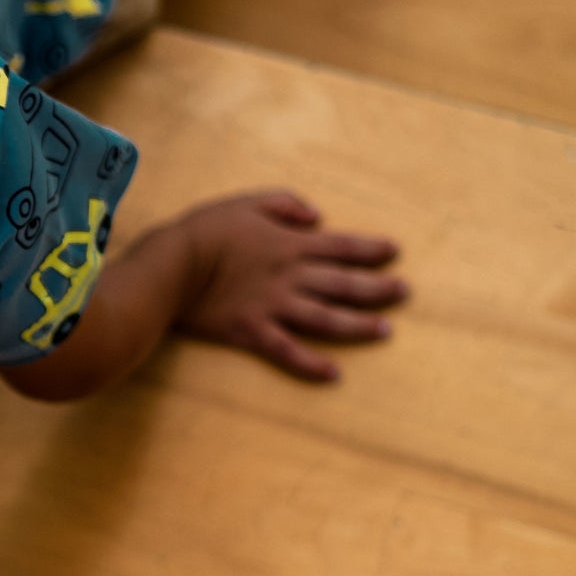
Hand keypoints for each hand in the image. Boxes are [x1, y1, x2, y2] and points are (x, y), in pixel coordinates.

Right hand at [173, 190, 406, 381]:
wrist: (172, 265)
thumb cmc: (206, 229)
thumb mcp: (246, 201)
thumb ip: (285, 202)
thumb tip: (316, 215)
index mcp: (290, 244)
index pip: (342, 246)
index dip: (371, 249)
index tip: (395, 252)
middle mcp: (290, 277)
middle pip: (345, 284)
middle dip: (379, 288)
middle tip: (404, 293)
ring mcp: (273, 307)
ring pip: (327, 319)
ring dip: (359, 326)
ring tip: (385, 331)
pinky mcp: (253, 332)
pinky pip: (288, 352)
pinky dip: (311, 365)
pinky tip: (333, 374)